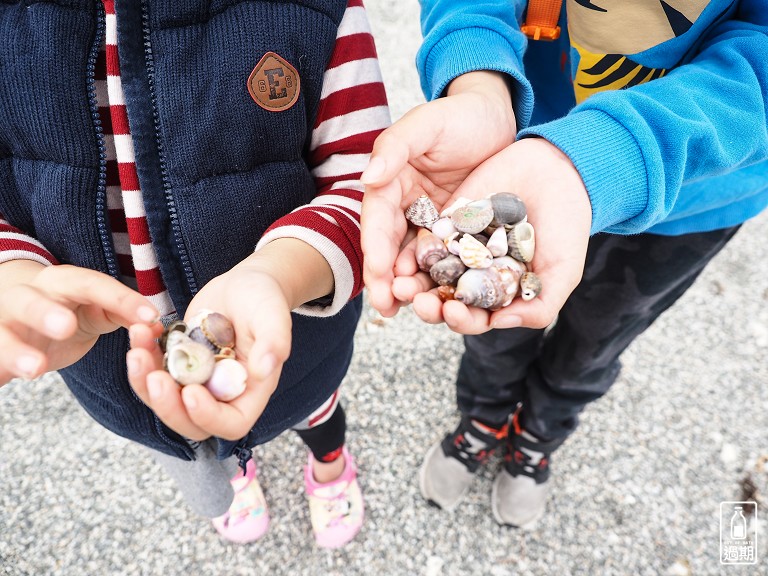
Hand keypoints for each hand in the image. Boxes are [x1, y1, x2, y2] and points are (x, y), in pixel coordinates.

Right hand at [0, 262, 159, 383]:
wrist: (12, 313)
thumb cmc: (64, 311)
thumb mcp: (93, 309)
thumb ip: (121, 315)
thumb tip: (156, 327)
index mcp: (61, 282)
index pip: (91, 284)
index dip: (120, 299)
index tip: (149, 316)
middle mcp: (25, 296)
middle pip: (30, 301)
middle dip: (46, 312)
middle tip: (65, 326)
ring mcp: (1, 322)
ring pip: (1, 334)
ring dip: (16, 351)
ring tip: (35, 369)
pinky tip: (5, 379)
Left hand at [127, 239, 331, 440]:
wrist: (244, 285)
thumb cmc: (265, 300)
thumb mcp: (272, 317)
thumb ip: (274, 342)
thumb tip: (264, 369)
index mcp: (251, 391)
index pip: (232, 423)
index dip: (209, 416)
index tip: (191, 392)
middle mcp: (223, 394)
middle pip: (192, 422)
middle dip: (168, 406)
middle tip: (154, 377)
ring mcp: (198, 382)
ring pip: (166, 401)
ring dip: (146, 383)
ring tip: (137, 352)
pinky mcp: (179, 366)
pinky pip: (153, 374)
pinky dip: (142, 361)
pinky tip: (140, 334)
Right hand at [361, 71, 516, 316]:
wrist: (498, 117)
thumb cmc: (460, 116)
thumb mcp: (426, 124)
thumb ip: (395, 147)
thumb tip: (368, 177)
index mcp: (390, 183)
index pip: (377, 221)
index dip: (376, 248)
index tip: (379, 274)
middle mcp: (404, 207)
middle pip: (390, 248)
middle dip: (386, 280)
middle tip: (387, 307)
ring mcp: (429, 222)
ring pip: (414, 260)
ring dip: (410, 287)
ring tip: (414, 311)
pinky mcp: (454, 232)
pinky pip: (444, 259)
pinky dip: (440, 281)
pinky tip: (442, 301)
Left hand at [394, 138, 591, 332]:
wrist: (559, 172)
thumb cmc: (566, 226)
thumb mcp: (562, 272)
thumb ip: (539, 305)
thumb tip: (498, 323)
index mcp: (498, 294)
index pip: (474, 317)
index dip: (462, 320)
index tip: (453, 313)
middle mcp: (474, 276)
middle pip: (444, 299)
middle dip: (429, 305)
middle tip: (419, 302)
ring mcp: (458, 249)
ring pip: (428, 272)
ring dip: (413, 281)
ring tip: (401, 282)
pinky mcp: (446, 222)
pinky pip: (426, 237)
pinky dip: (413, 248)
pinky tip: (405, 252)